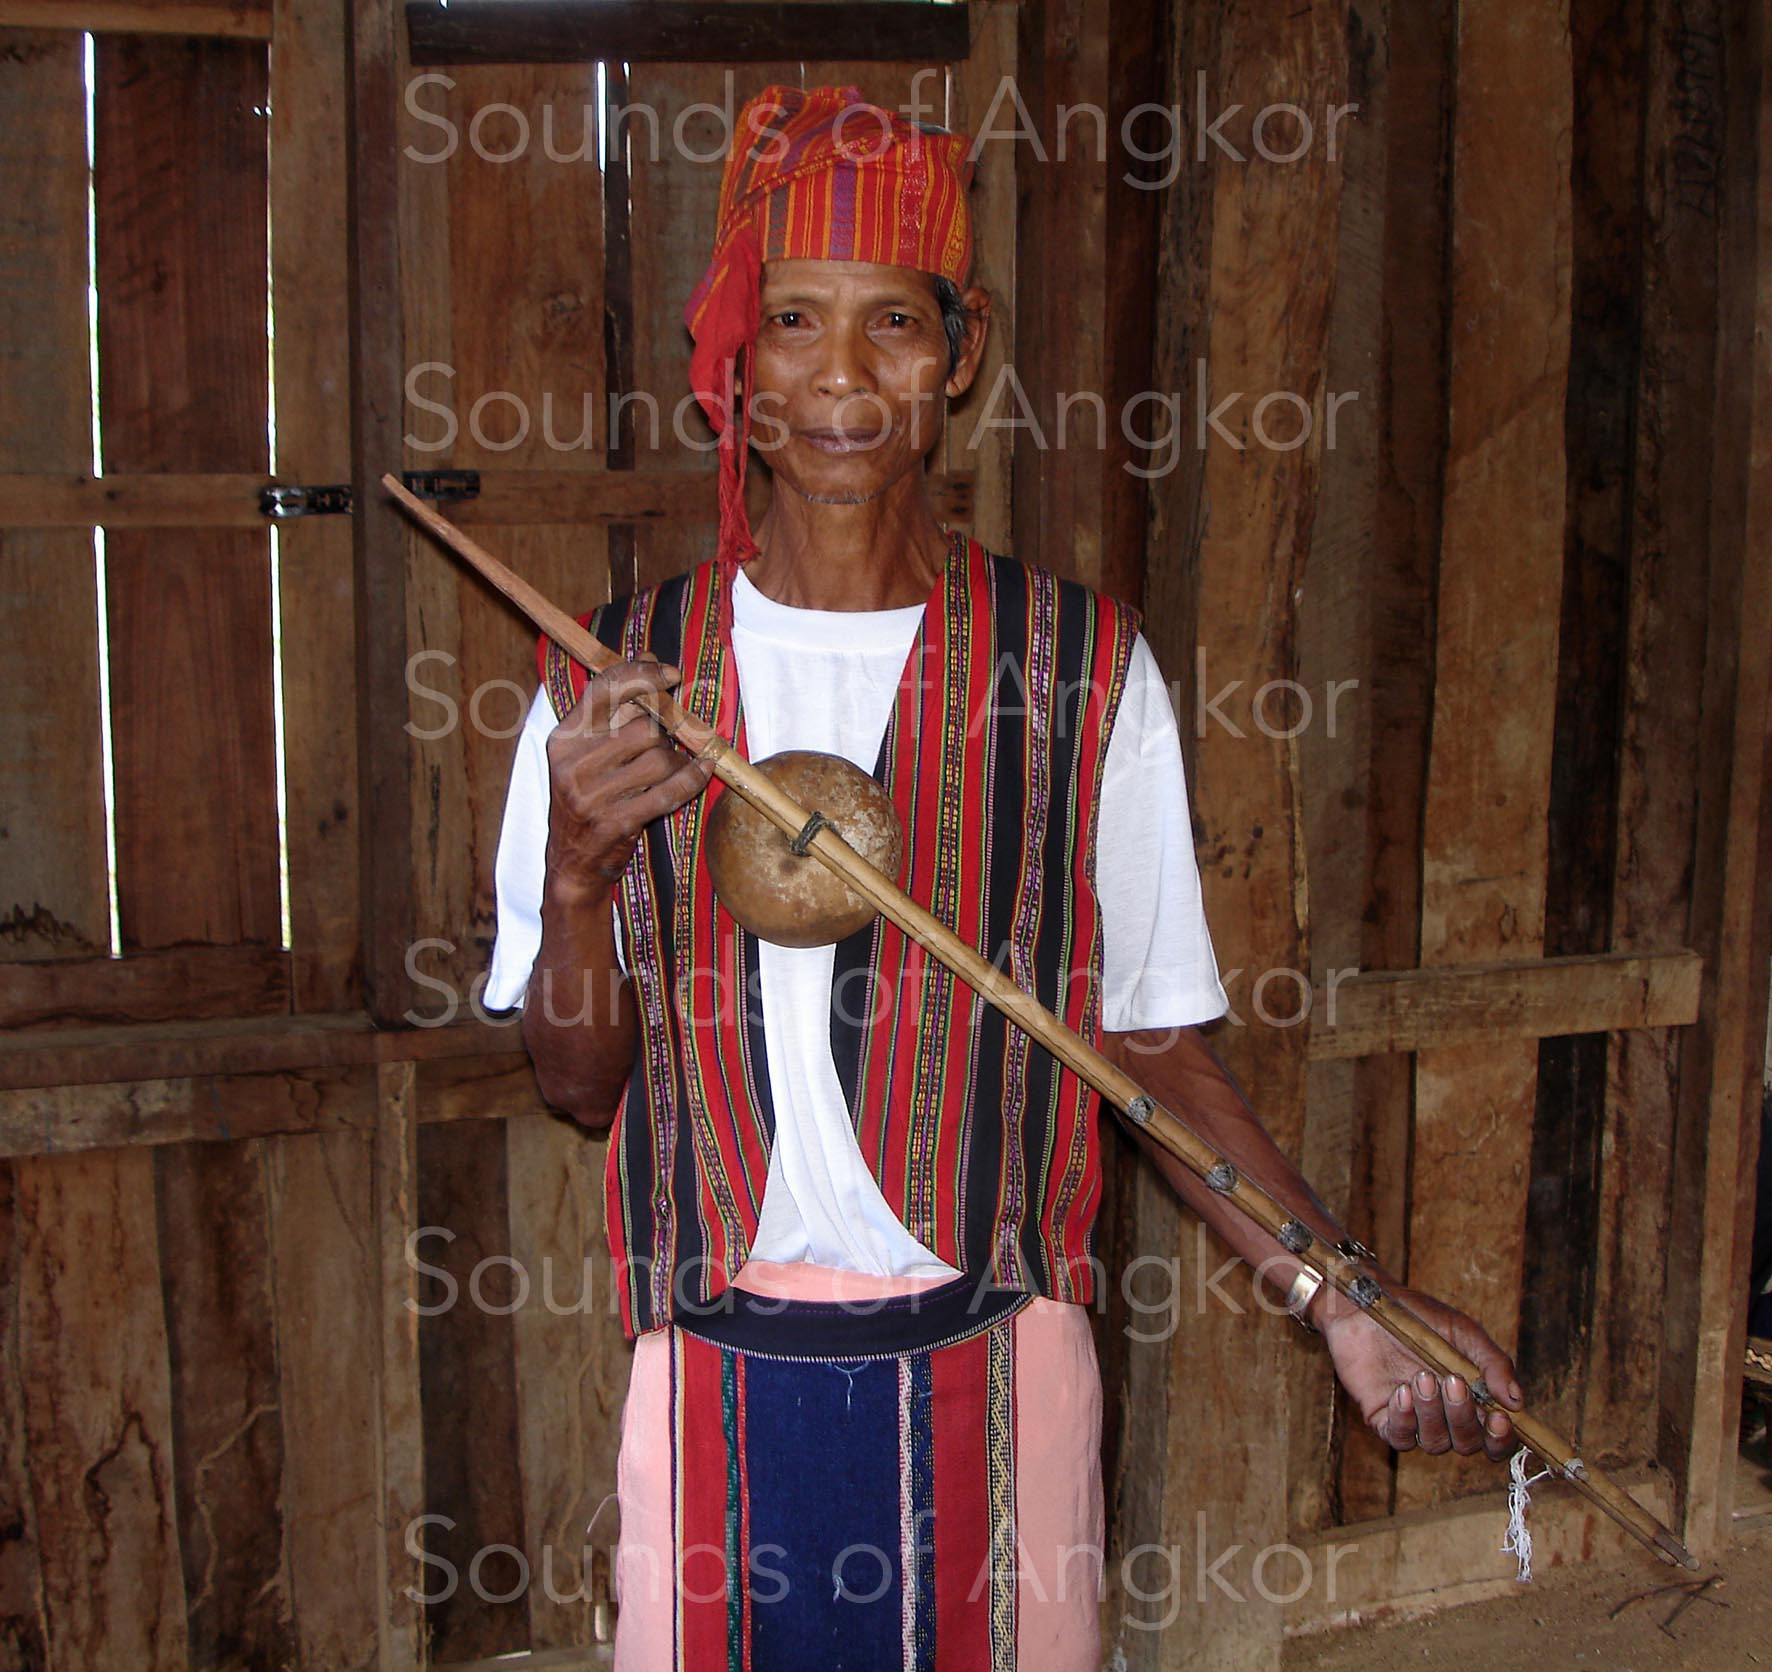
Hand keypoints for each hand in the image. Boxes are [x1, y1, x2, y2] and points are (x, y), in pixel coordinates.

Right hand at [544, 658, 715, 894]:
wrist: (574, 862)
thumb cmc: (590, 797)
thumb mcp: (592, 749)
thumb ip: (617, 705)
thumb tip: (648, 655)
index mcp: (563, 738)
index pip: (604, 689)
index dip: (641, 675)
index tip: (670, 674)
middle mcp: (572, 764)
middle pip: (642, 726)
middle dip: (665, 732)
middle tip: (667, 743)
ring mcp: (591, 796)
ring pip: (660, 758)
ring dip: (678, 761)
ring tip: (675, 768)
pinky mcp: (615, 823)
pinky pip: (669, 791)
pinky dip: (692, 779)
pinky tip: (702, 771)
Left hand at [1320, 1285, 1523, 1460]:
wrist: (1366, 1304)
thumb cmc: (1418, 1316)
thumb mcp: (1461, 1331)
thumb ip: (1492, 1363)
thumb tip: (1517, 1402)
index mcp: (1473, 1399)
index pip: (1496, 1437)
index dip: (1502, 1438)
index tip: (1499, 1418)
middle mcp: (1445, 1416)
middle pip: (1467, 1443)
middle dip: (1463, 1416)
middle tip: (1452, 1380)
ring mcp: (1414, 1419)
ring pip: (1434, 1443)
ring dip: (1432, 1414)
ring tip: (1421, 1377)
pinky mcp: (1383, 1418)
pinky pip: (1399, 1437)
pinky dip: (1403, 1420)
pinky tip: (1400, 1392)